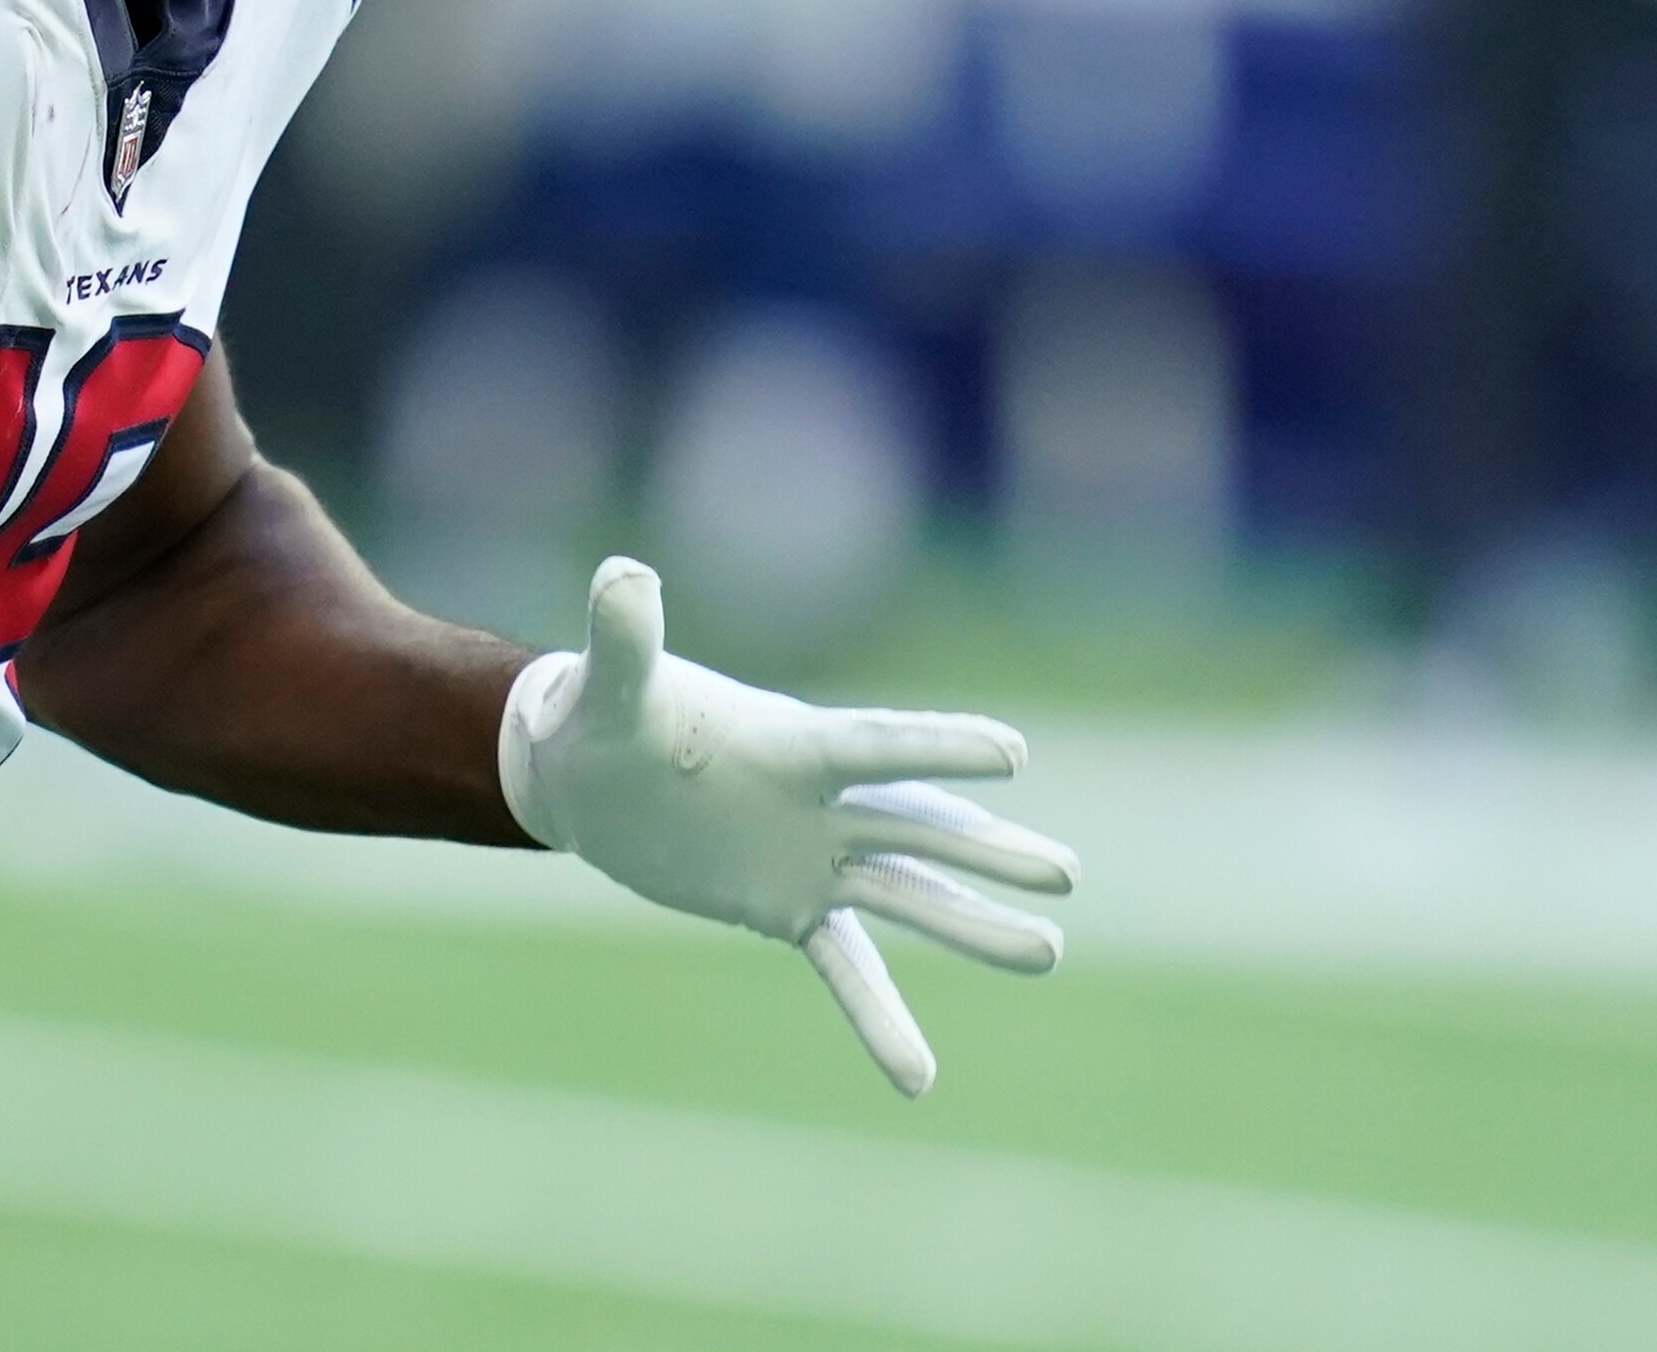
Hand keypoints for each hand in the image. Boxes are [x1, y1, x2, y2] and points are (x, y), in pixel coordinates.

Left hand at [497, 556, 1072, 1097]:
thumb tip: (620, 575)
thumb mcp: (608, 687)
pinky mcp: (788, 906)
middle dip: (985, 851)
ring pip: (907, 895)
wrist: (592, 777)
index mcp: (790, 741)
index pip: (874, 747)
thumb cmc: (604, 718)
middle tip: (1064, 875)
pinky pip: (847, 967)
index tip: (1011, 754)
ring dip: (973, 925)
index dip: (936, 749)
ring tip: (1049, 953)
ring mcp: (813, 857)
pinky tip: (919, 1081)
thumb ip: (623, 639)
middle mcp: (819, 802)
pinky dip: (881, 1019)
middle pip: (916, 828)